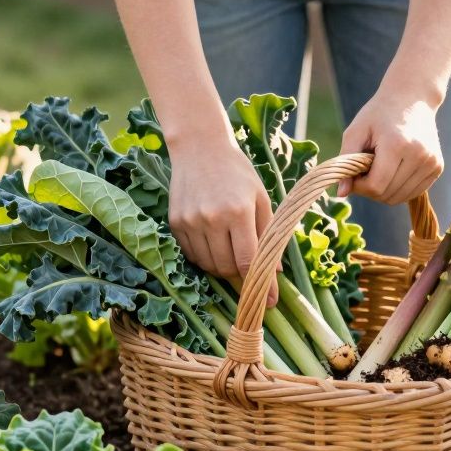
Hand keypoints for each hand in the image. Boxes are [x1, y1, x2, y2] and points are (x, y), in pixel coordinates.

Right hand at [168, 126, 275, 297]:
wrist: (199, 148)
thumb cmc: (237, 172)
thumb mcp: (261, 197)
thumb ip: (269, 234)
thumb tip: (275, 272)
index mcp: (238, 211)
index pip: (249, 261)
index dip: (260, 286)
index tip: (269, 303)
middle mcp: (211, 218)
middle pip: (226, 268)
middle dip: (240, 275)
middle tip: (248, 268)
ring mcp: (190, 222)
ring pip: (208, 265)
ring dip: (221, 267)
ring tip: (230, 250)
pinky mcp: (175, 223)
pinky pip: (191, 254)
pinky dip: (204, 257)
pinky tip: (213, 242)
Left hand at [337, 89, 443, 204]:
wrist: (412, 98)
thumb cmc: (379, 114)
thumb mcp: (356, 131)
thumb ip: (346, 161)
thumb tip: (341, 194)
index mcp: (397, 145)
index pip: (375, 186)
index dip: (359, 186)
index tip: (354, 173)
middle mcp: (419, 155)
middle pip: (387, 195)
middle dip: (370, 189)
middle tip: (365, 170)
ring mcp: (432, 162)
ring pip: (399, 198)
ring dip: (384, 190)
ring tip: (379, 168)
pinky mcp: (437, 167)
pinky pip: (412, 193)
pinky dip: (398, 189)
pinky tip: (393, 170)